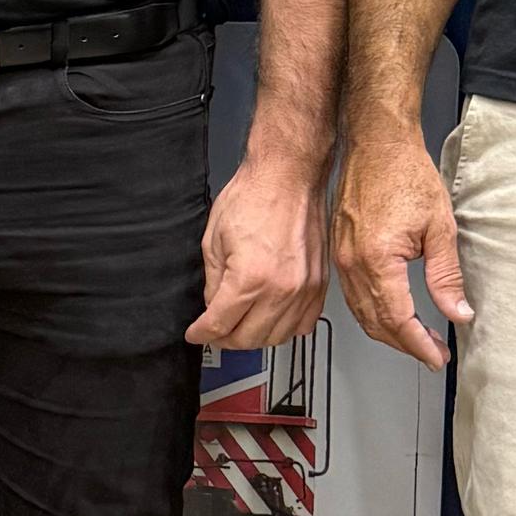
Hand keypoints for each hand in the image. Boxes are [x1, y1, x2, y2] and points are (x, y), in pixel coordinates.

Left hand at [188, 147, 327, 351]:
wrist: (289, 177)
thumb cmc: (254, 196)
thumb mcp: (214, 240)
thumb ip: (213, 282)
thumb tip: (214, 307)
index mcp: (250, 278)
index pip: (220, 324)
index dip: (202, 333)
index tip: (196, 334)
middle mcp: (281, 290)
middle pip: (248, 339)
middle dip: (225, 339)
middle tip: (214, 331)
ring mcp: (305, 290)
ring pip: (277, 337)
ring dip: (254, 337)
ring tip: (240, 325)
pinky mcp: (320, 285)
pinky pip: (304, 325)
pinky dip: (285, 329)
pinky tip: (270, 318)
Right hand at [332, 119, 470, 369]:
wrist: (376, 143)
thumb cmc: (405, 173)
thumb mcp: (440, 228)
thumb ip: (446, 277)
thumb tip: (457, 312)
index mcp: (377, 259)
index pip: (397, 319)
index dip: (419, 344)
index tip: (436, 356)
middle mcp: (352, 262)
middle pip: (375, 322)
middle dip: (405, 344)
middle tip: (432, 353)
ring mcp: (341, 257)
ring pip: (360, 311)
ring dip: (388, 331)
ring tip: (416, 338)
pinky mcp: (339, 249)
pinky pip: (351, 294)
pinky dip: (372, 311)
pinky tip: (390, 312)